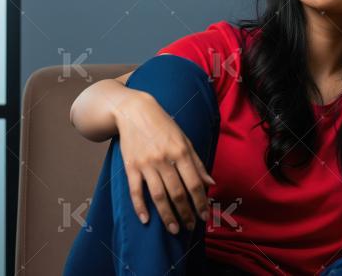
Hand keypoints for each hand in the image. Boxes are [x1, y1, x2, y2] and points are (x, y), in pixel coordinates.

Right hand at [113, 91, 215, 233]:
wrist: (134, 111)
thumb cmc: (163, 126)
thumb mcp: (185, 140)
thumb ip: (197, 163)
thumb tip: (211, 183)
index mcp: (180, 152)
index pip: (194, 183)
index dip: (200, 202)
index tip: (204, 216)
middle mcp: (164, 159)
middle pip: (177, 193)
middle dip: (186, 213)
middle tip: (190, 227)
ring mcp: (146, 164)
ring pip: (158, 195)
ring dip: (167, 215)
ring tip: (174, 229)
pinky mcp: (130, 166)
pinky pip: (135, 190)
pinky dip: (140, 206)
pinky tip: (146, 220)